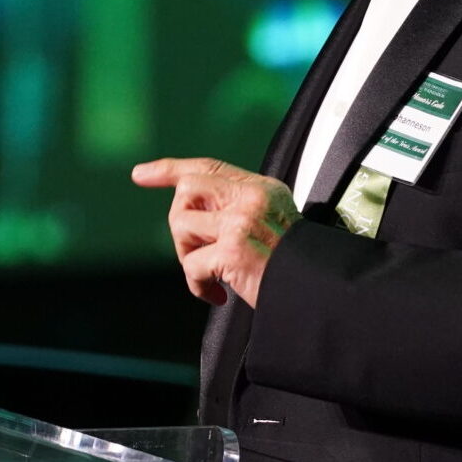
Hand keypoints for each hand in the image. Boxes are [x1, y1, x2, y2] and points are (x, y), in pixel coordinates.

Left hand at [130, 156, 299, 306]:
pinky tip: (218, 294)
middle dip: (181, 224)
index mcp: (262, 188)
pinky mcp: (232, 250)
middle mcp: (252, 198)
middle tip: (198, 251)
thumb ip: (239, 209)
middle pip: (187, 190)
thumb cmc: (294, 266)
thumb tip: (193, 212)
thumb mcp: (274, 222)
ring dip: (188, 256)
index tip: (142, 174)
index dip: (170, 169)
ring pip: (181, 225)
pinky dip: (198, 286)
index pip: (209, 167)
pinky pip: (190, 264)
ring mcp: (241, 222)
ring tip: (212, 274)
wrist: (318, 290)